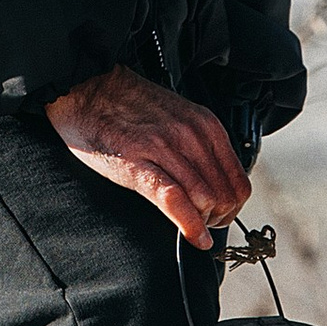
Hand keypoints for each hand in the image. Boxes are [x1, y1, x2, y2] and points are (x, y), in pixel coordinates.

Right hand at [48, 65, 251, 245]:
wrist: (88, 88)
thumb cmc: (127, 106)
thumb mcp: (178, 119)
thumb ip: (198, 146)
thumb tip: (213, 183)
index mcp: (205, 125)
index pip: (238, 180)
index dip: (232, 207)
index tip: (220, 216)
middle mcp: (191, 136)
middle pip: (225, 195)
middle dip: (218, 218)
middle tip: (205, 225)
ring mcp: (166, 149)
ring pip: (205, 200)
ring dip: (203, 223)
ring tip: (194, 229)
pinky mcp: (139, 164)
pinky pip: (175, 200)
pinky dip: (189, 225)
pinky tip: (192, 237)